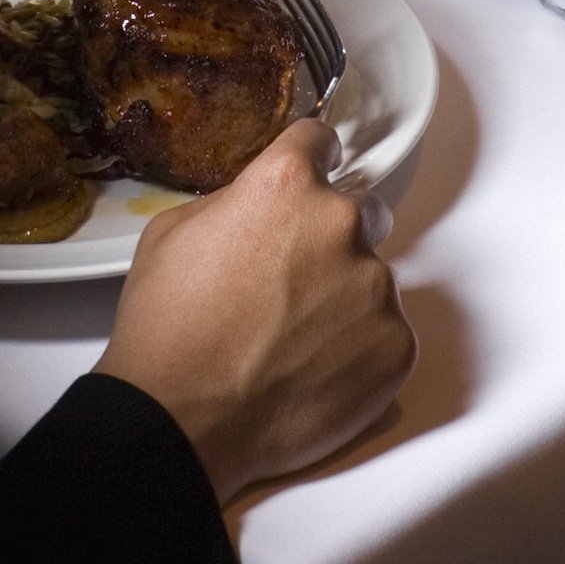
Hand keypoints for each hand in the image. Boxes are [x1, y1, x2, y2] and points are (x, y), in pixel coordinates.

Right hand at [97, 118, 413, 504]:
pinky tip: (313, 369)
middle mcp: (342, 225)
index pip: (318, 141)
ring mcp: (375, 288)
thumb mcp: (173, 233)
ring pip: (372, 278)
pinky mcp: (395, 347)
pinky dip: (358, 348)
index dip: (308, 161)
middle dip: (330, 238)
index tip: (309, 177)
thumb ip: (232, 204)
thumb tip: (258, 207)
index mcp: (287, 186)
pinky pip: (386, 333)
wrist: (184, 421)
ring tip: (294, 340)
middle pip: (359, 211)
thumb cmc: (168, 331)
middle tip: (291, 281)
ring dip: (344, 298)